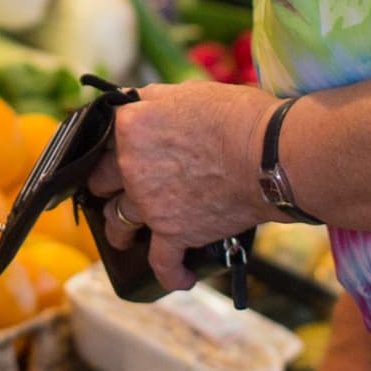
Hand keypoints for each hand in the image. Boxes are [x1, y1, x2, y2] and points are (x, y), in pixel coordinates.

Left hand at [81, 79, 274, 282]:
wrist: (269, 156)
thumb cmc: (239, 117)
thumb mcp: (190, 92)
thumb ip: (156, 100)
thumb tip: (142, 102)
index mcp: (132, 127)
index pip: (103, 138)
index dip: (108, 148)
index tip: (111, 154)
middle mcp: (131, 166)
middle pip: (101, 182)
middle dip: (104, 188)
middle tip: (111, 192)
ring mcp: (149, 203)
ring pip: (118, 223)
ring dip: (120, 232)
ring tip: (125, 238)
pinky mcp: (174, 233)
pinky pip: (162, 263)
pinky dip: (171, 274)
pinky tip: (180, 278)